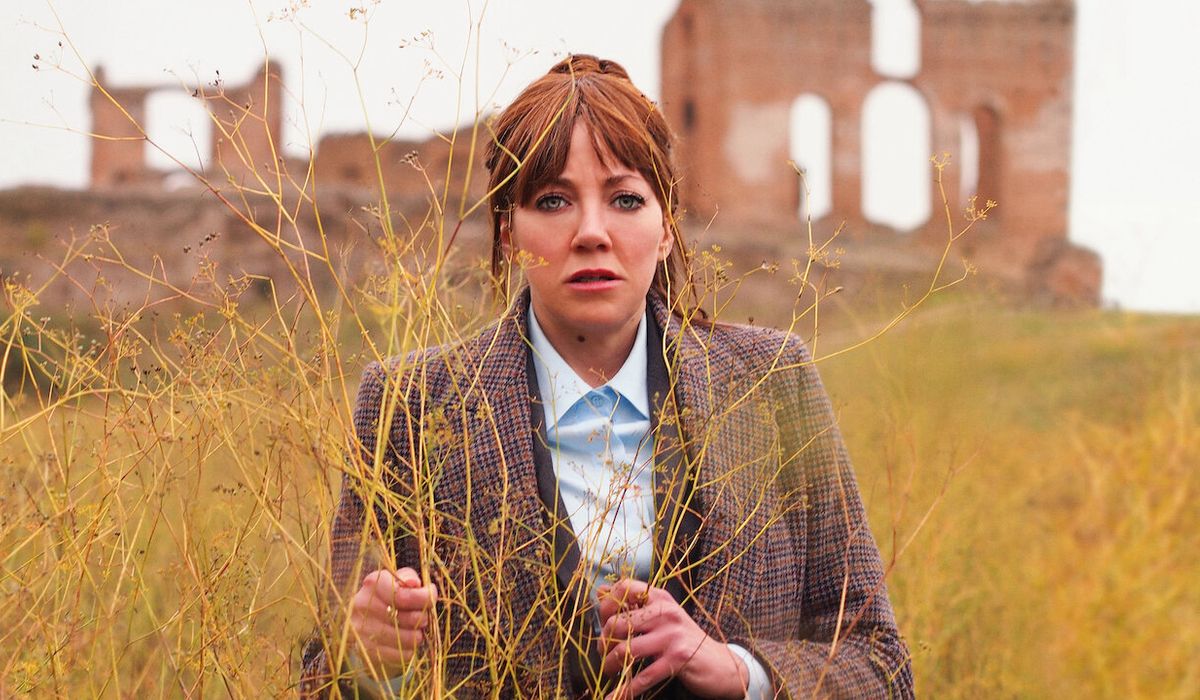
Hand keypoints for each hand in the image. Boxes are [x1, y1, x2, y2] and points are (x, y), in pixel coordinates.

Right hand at [348, 567, 436, 677]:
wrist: (364, 619)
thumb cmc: (389, 595)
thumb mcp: (397, 580)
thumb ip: (408, 578)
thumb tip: (414, 583)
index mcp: (373, 583)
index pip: (403, 595)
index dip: (424, 597)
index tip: (431, 597)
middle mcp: (363, 605)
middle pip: (409, 618)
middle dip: (423, 617)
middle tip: (422, 616)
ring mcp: (362, 630)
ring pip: (407, 639)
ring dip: (417, 635)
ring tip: (414, 629)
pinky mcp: (366, 650)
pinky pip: (401, 655)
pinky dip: (409, 650)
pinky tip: (404, 642)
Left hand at [597, 579, 748, 699]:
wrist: (720, 663)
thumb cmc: (685, 640)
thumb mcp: (663, 617)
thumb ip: (636, 607)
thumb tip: (601, 593)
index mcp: (660, 598)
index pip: (624, 588)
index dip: (606, 605)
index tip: (603, 622)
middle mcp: (665, 612)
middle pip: (618, 622)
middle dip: (604, 642)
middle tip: (603, 653)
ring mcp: (671, 635)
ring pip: (626, 649)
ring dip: (610, 664)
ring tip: (609, 671)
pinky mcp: (677, 659)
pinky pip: (643, 676)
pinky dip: (626, 690)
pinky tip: (616, 696)